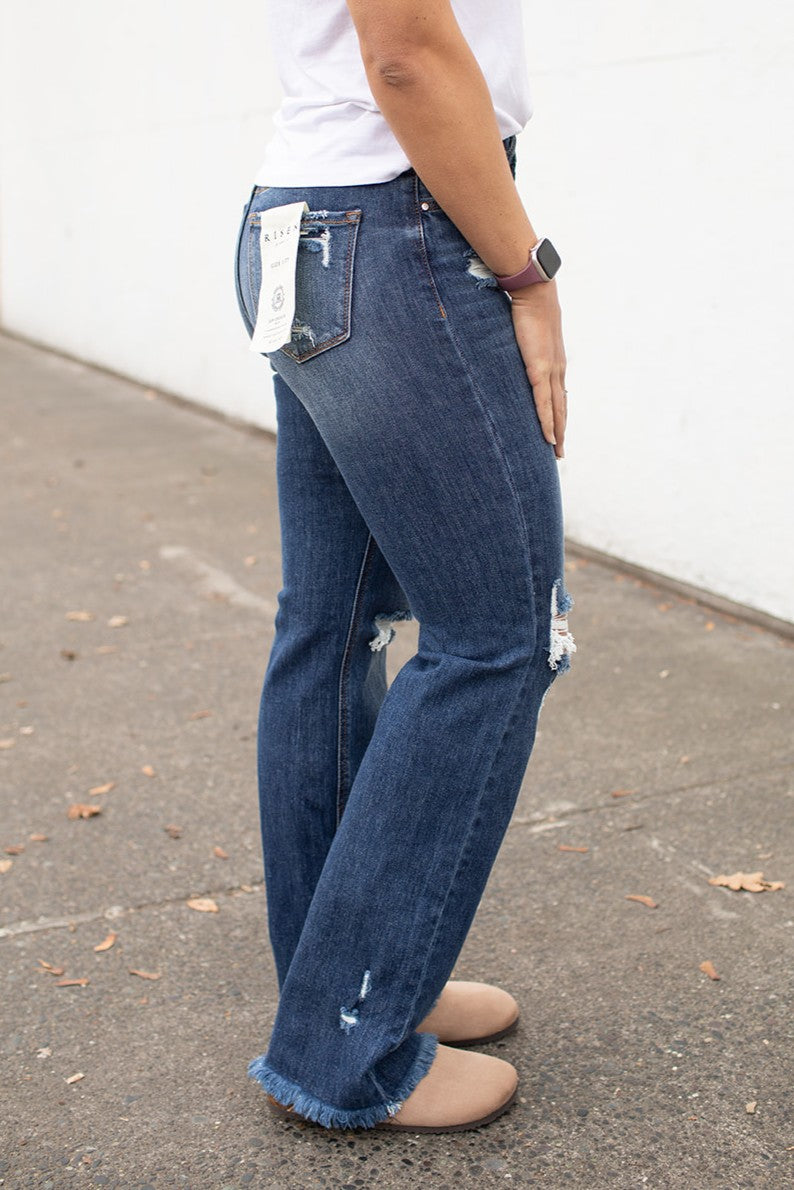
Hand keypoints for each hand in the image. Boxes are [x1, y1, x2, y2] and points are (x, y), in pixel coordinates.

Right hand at [509, 279, 566, 458]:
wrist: (535, 291)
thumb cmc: (528, 305)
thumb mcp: (526, 331)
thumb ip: (522, 344)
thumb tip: (512, 346)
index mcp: (554, 361)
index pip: (558, 394)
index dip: (558, 414)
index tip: (557, 430)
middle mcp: (557, 369)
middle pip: (561, 408)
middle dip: (560, 431)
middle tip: (558, 452)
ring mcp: (551, 371)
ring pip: (556, 410)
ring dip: (557, 432)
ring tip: (555, 451)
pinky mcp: (540, 369)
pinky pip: (544, 403)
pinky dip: (547, 422)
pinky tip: (548, 437)